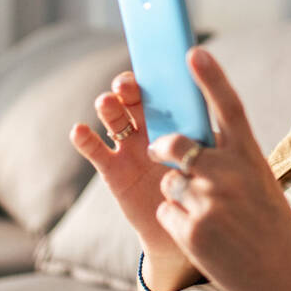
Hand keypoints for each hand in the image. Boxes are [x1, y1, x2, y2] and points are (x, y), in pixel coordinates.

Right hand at [69, 72, 194, 286]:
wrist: (193, 223)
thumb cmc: (205, 183)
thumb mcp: (210, 154)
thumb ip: (203, 132)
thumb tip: (208, 107)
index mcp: (173, 116)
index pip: (159, 87)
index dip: (152, 75)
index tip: (151, 67)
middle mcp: (147, 126)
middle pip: (131, 97)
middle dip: (126, 87)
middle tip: (125, 87)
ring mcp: (128, 146)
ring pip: (113, 118)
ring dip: (107, 107)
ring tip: (107, 104)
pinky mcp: (113, 169)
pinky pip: (96, 151)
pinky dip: (84, 139)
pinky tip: (80, 131)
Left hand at [147, 47, 290, 290]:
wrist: (287, 276)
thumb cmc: (270, 224)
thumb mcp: (258, 181)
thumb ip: (227, 159)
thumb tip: (185, 142)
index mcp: (250, 156)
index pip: (228, 107)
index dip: (210, 77)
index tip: (192, 52)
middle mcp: (229, 173)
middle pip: (176, 143)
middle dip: (162, 146)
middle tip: (160, 150)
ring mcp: (209, 201)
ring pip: (168, 181)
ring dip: (178, 194)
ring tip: (209, 215)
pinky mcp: (192, 230)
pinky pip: (166, 211)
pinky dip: (177, 221)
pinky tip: (204, 235)